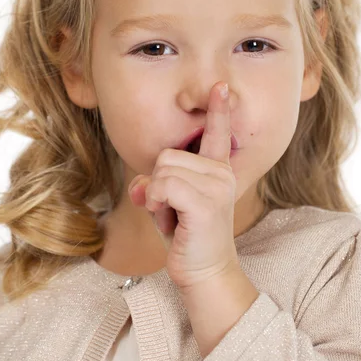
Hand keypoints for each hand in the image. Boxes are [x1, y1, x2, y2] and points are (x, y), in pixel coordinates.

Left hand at [128, 81, 244, 290]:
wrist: (203, 273)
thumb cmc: (186, 237)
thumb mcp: (166, 205)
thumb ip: (154, 186)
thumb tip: (139, 184)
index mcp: (216, 171)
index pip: (217, 134)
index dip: (218, 110)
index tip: (221, 87)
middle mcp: (220, 173)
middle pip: (167, 155)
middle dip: (158, 183)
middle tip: (172, 210)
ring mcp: (216, 186)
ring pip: (162, 169)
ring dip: (156, 195)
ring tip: (173, 216)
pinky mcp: (205, 202)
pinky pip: (163, 185)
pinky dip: (156, 201)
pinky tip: (167, 219)